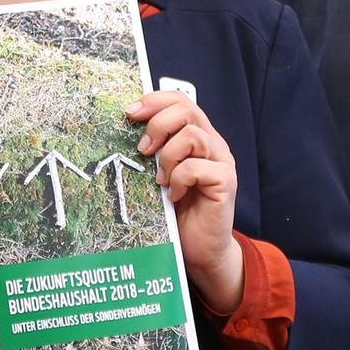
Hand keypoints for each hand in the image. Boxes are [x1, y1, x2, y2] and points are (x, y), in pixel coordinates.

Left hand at [128, 89, 243, 311]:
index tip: (129, 113)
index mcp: (197, 136)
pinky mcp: (225, 182)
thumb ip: (154, 152)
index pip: (180, 100)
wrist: (201, 249)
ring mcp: (221, 161)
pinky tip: (174, 195)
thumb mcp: (160, 174)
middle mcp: (213, 144)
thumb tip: (124, 129)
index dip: (155, 100)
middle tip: (143, 150)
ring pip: (192, 135)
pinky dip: (178, 180)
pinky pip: (196, 167)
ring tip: (160, 179)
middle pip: (187, 109)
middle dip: (158, 124)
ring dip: (168, 156)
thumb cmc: (177, 212)